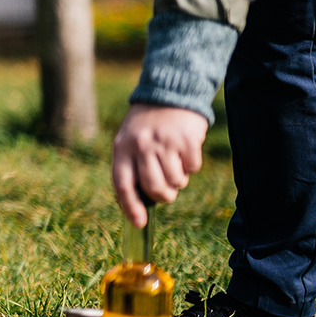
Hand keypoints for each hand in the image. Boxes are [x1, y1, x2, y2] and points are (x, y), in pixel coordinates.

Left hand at [112, 104, 208, 226]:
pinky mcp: (187, 140)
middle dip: (164, 196)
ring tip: (174, 162)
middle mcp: (141, 145)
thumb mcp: (129, 141)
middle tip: (167, 189)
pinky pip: (193, 169)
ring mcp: (165, 142)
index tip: (139, 223)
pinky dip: (191, 166)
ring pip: (176, 182)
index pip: (122, 184)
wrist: (170, 94)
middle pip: (154, 188)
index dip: (130, 207)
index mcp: (122, 147)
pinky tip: (184, 150)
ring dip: (179, 180)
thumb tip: (136, 205)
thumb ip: (131, 168)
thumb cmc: (147, 125)